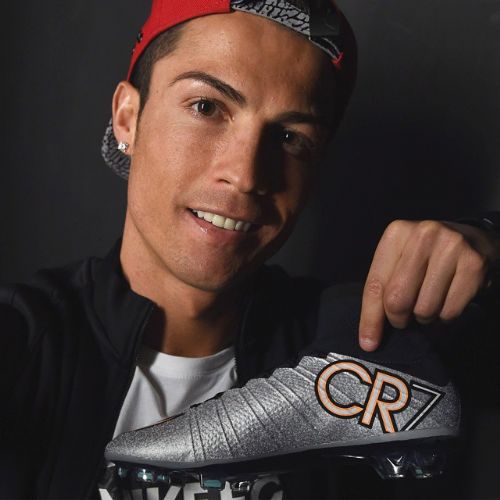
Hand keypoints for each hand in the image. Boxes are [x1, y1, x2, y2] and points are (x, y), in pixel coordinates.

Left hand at [359, 219, 499, 350]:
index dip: (370, 318)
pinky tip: (446, 300)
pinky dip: (445, 315)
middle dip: (398, 319)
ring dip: (424, 317)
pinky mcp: (474, 264)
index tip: (368, 343)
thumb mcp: (399, 260)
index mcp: (397, 233)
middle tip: (403, 318)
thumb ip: (381, 290)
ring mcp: (451, 247)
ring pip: (425, 309)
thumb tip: (369, 339)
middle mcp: (423, 235)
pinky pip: (450, 311)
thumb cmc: (426, 255)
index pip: (375, 284)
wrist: (473, 238)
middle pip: (397, 299)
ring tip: (428, 302)